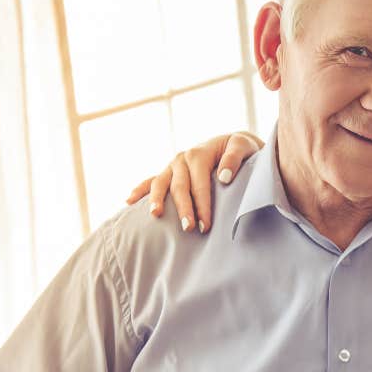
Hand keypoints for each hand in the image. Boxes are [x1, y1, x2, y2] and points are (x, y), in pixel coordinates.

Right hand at [125, 131, 263, 232]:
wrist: (232, 143)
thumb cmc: (240, 148)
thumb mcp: (242, 146)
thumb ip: (234, 159)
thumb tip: (223, 177)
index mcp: (199, 154)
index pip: (199, 184)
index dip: (202, 205)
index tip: (206, 225)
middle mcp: (182, 158)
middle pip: (179, 187)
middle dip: (183, 209)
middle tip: (188, 228)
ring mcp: (173, 165)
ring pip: (161, 183)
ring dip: (157, 200)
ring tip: (155, 215)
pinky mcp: (169, 171)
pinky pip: (152, 180)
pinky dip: (140, 189)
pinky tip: (129, 201)